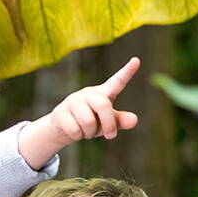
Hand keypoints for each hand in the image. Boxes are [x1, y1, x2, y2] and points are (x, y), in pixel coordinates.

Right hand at [20, 57, 140, 165]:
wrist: (64, 128)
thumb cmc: (92, 122)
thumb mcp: (108, 123)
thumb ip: (121, 121)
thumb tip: (134, 120)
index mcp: (103, 94)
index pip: (117, 82)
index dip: (127, 72)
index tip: (136, 60)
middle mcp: (88, 93)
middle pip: (103, 106)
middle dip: (108, 125)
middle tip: (110, 136)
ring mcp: (73, 101)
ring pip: (88, 122)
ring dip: (90, 133)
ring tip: (86, 131)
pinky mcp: (61, 111)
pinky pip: (75, 130)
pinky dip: (78, 136)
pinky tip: (74, 131)